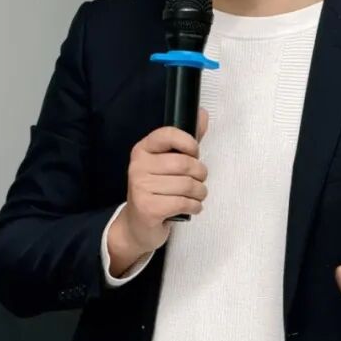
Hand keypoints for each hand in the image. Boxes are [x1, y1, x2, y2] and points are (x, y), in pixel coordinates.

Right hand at [107, 109, 209, 272]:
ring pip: (187, 185)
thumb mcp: (168, 163)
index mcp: (143, 150)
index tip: (194, 153)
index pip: (168, 134)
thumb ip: (186, 141)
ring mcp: (140, 187)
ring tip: (196, 196)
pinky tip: (192, 207)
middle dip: (200, 174)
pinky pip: (183, 202)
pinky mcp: (147, 208)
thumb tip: (202, 114)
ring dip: (200, 193)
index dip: (189, 142)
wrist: (137, 226)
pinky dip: (195, 206)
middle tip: (198, 181)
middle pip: (184, 163)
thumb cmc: (158, 190)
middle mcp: (138, 166)